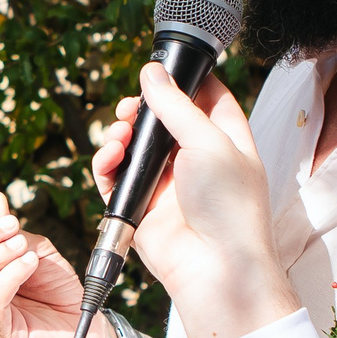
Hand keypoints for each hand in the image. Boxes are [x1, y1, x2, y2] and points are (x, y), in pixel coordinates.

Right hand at [92, 66, 300, 337]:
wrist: (215, 266)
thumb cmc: (230, 208)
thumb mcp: (209, 142)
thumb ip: (176, 105)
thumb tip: (153, 73)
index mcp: (226, 140)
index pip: (208, 99)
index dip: (187, 82)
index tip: (165, 70)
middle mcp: (196, 160)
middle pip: (162, 120)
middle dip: (141, 109)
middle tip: (129, 107)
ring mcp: (167, 184)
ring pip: (134, 146)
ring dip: (120, 134)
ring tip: (118, 136)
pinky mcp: (142, 206)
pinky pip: (115, 177)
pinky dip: (107, 163)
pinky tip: (109, 157)